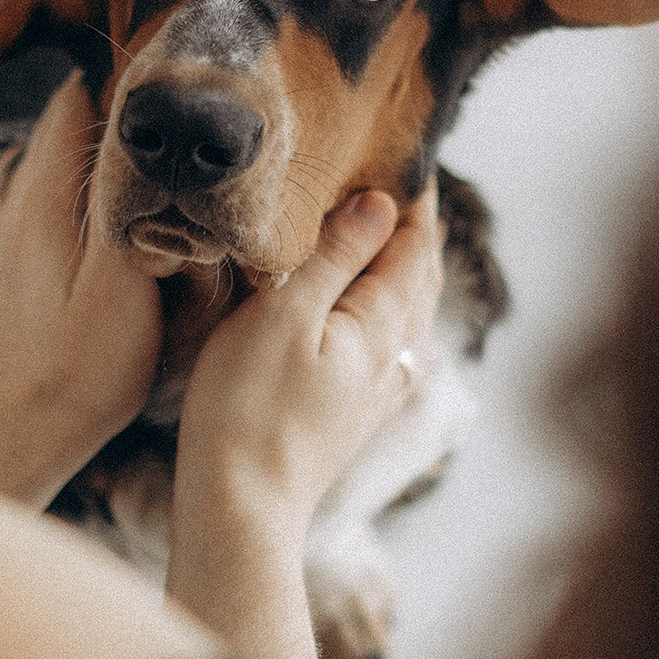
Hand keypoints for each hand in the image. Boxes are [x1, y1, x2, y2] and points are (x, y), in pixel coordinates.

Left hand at [0, 72, 163, 507]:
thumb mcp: (122, 284)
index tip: (170, 90)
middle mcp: (7, 200)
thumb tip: (135, 132)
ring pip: (40, 157)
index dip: (123, 84)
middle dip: (111, 115)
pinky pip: (26, 195)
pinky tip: (88, 208)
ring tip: (138, 164)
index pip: (74, 99)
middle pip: (57, 123)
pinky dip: (59, 187)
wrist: (19, 432)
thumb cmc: (83, 368)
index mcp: (38, 197)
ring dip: (83, 152)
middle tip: (169, 126)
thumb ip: (125, 203)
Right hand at [164, 183, 444, 658]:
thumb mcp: (286, 316)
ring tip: (388, 232)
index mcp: (381, 323)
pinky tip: (381, 317)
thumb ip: (336, 257)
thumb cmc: (247, 408)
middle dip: (413, 227)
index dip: (414, 195)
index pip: (415, 243)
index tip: (406, 150)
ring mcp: (378, 389)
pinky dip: (387, 308)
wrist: (240, 509)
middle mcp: (394, 356)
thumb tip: (382, 203)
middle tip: (400, 179)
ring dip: (403, 267)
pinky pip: (389, 343)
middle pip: (419, 276)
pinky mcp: (355, 412)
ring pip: (407, 312)